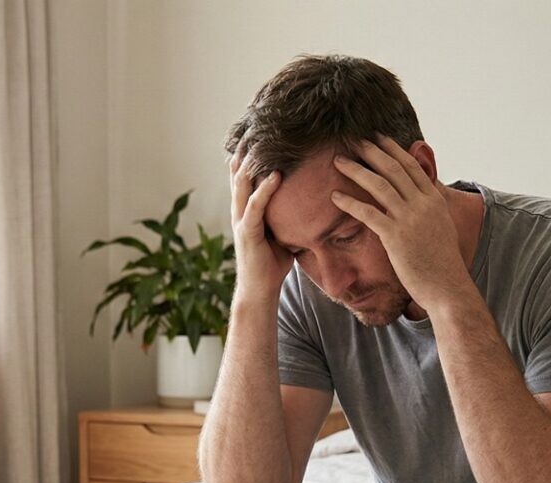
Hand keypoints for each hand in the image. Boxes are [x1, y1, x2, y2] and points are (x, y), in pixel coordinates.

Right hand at [229, 135, 293, 298]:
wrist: (260, 292)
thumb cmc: (273, 263)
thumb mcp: (283, 232)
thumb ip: (289, 214)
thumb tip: (311, 200)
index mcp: (247, 208)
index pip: (246, 173)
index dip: (251, 151)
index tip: (261, 129)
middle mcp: (240, 210)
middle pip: (239, 171)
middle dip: (246, 147)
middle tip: (256, 122)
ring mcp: (241, 220)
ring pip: (243, 183)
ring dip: (253, 161)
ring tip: (262, 139)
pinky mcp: (248, 233)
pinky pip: (256, 206)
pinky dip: (265, 189)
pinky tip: (275, 174)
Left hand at [330, 136, 473, 312]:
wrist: (448, 286)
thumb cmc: (442, 263)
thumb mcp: (442, 227)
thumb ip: (430, 209)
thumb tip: (422, 198)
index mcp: (434, 200)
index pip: (411, 166)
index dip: (392, 149)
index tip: (377, 138)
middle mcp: (422, 204)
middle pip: (393, 169)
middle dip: (371, 151)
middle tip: (353, 141)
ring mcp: (409, 219)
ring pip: (379, 185)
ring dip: (356, 170)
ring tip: (338, 161)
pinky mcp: (395, 236)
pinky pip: (367, 213)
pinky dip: (349, 202)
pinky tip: (335, 196)